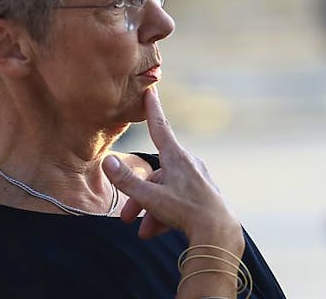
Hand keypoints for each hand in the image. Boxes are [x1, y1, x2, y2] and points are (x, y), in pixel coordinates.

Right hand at [102, 88, 243, 251]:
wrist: (218, 233)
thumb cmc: (185, 211)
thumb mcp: (151, 197)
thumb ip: (127, 181)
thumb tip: (107, 162)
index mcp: (176, 157)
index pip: (160, 127)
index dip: (152, 109)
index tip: (151, 90)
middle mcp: (189, 164)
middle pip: (156, 174)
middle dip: (139, 196)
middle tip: (127, 218)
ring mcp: (198, 179)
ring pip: (166, 190)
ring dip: (152, 210)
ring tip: (145, 232)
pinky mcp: (204, 195)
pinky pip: (179, 200)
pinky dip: (166, 214)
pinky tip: (158, 232)